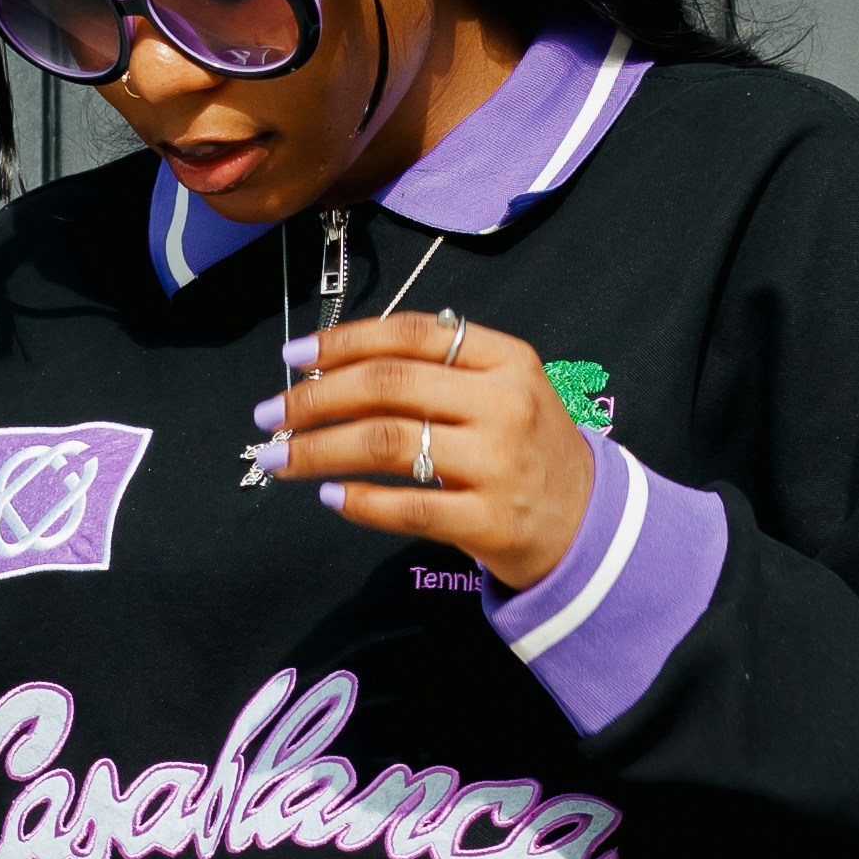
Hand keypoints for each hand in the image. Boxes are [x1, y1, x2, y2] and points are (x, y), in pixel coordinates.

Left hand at [254, 311, 593, 594]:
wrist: (589, 523)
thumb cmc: (526, 448)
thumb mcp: (504, 388)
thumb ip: (438, 367)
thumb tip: (335, 363)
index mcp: (505, 359)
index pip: (410, 334)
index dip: (342, 341)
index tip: (293, 357)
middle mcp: (505, 405)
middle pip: (388, 387)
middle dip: (314, 400)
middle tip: (270, 415)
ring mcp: (500, 464)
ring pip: (387, 444)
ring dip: (319, 450)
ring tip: (279, 458)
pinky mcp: (490, 521)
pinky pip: (408, 507)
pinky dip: (359, 502)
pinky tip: (330, 497)